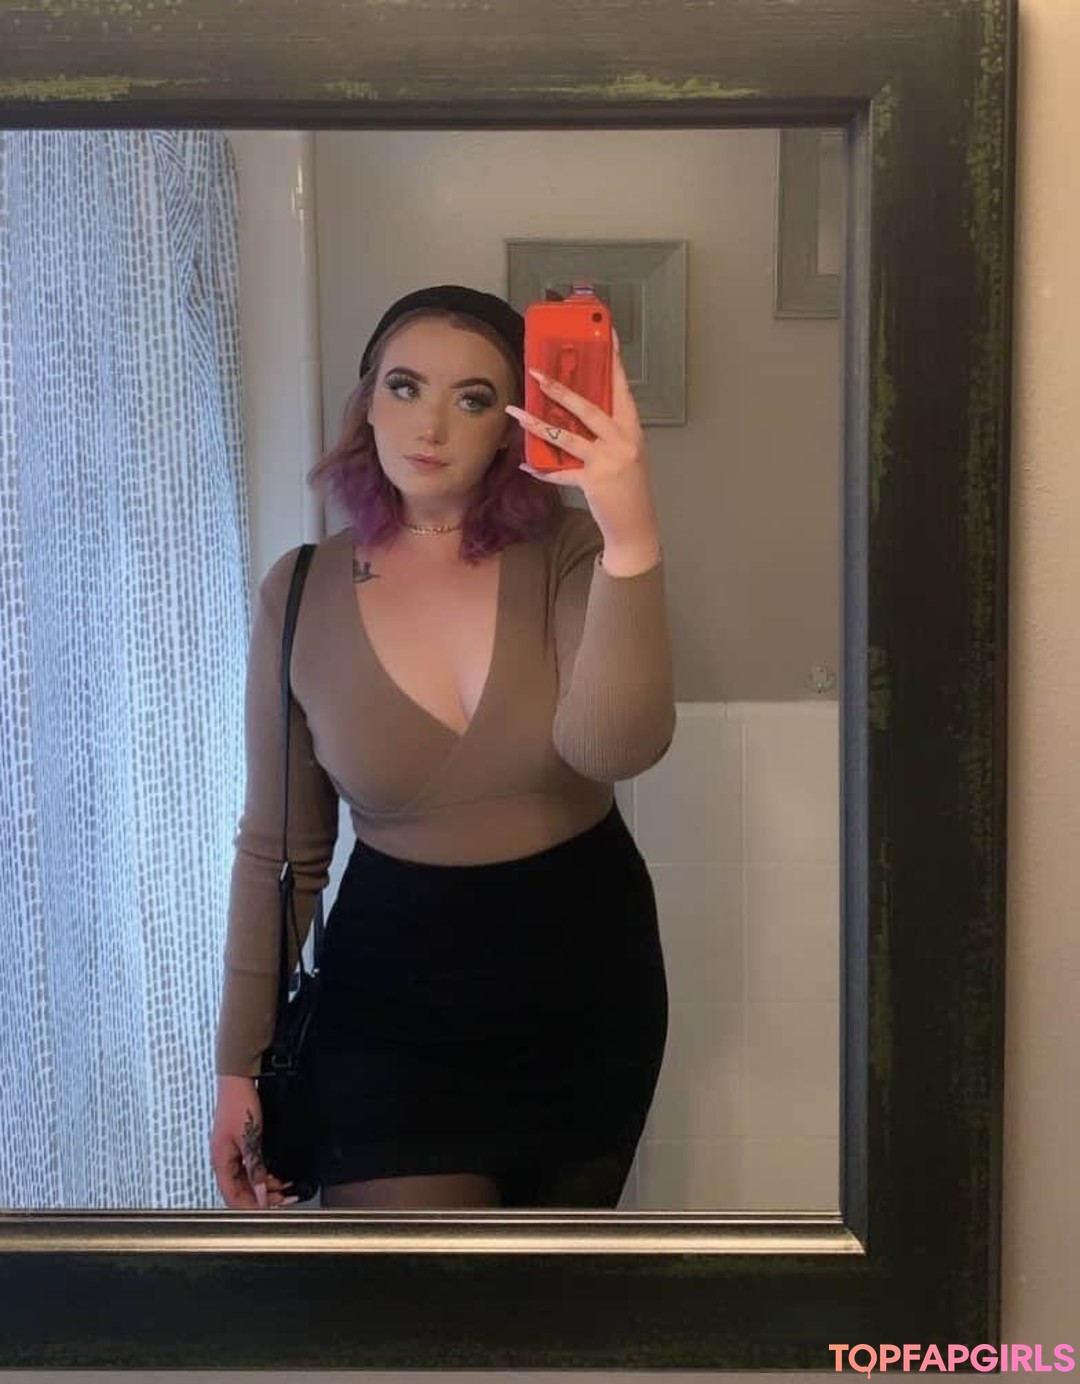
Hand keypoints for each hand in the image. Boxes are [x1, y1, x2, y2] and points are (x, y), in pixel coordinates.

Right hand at [209, 1075, 298, 1209]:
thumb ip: (255, 1169)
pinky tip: (278, 1176)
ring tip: (286, 1188)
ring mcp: (233, 1154)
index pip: (233, 1197)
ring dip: (266, 1187)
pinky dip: (264, 1174)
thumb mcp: (250, 1139)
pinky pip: (252, 1168)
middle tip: (285, 1199)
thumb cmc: (239, 1106)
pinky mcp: (241, 1146)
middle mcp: (225, 1162)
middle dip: (263, 1198)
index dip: (251, 1208)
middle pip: (242, 1191)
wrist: (238, 1080)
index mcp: (221, 1163)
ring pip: (249, 1181)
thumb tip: (261, 1195)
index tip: (270, 1211)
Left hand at [505, 330, 661, 573]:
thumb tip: (574, 411)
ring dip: (537, 424)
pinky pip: (560, 473)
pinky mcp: (593, 482)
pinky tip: (526, 464)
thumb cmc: (628, 487)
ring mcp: (608, 461)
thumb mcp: (625, 452)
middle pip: (587, 408)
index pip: (621, 387)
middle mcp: (623, 441)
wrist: (636, 525)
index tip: (607, 335)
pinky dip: (541, 470)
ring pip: (566, 437)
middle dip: (559, 389)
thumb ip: (606, 431)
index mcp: (632, 428)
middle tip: (535, 373)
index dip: (613, 361)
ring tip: (516, 412)